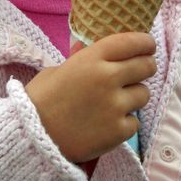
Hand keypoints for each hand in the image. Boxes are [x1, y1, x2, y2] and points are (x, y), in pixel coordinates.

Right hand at [25, 32, 155, 162]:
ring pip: (144, 94)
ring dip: (134, 96)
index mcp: (92, 59)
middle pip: (146, 66)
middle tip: (138, 73)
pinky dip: (125, 123)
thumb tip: (87, 47)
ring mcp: (115, 106)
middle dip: (145, 67)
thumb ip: (79, 59)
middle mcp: (108, 78)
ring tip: (116, 102)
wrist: (33, 138)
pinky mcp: (119, 131)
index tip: (147, 46)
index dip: (145, 42)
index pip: (132, 42)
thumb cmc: (40, 100)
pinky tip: (107, 124)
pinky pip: (134, 122)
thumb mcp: (57, 71)